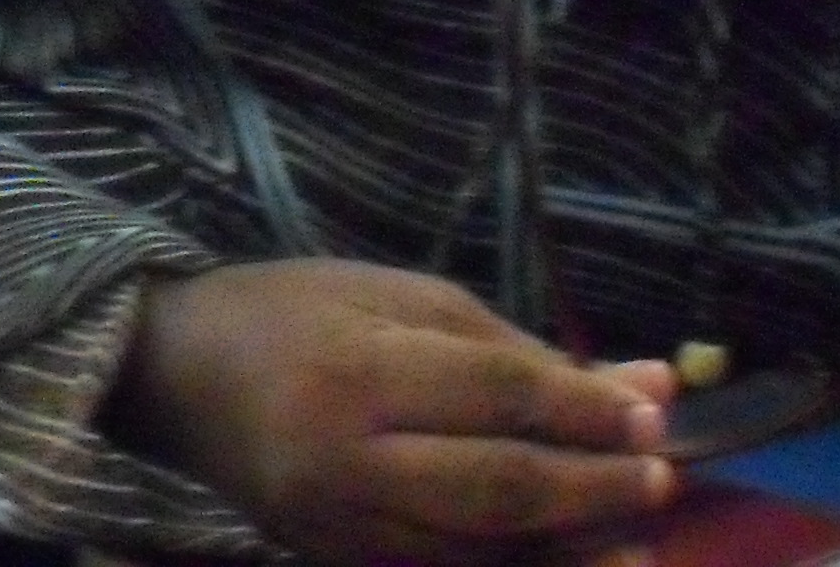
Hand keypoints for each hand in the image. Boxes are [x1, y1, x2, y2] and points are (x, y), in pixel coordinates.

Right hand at [106, 257, 676, 565]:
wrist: (178, 376)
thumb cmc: (297, 312)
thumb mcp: (405, 299)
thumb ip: (519, 351)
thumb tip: (641, 387)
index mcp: (361, 375)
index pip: (497, 399)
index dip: (585, 412)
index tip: (655, 416)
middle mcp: (345, 466)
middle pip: (494, 491)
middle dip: (590, 490)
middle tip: (662, 480)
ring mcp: (335, 531)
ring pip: (472, 555)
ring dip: (564, 550)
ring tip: (637, 539)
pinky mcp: (332, 565)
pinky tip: (564, 561)